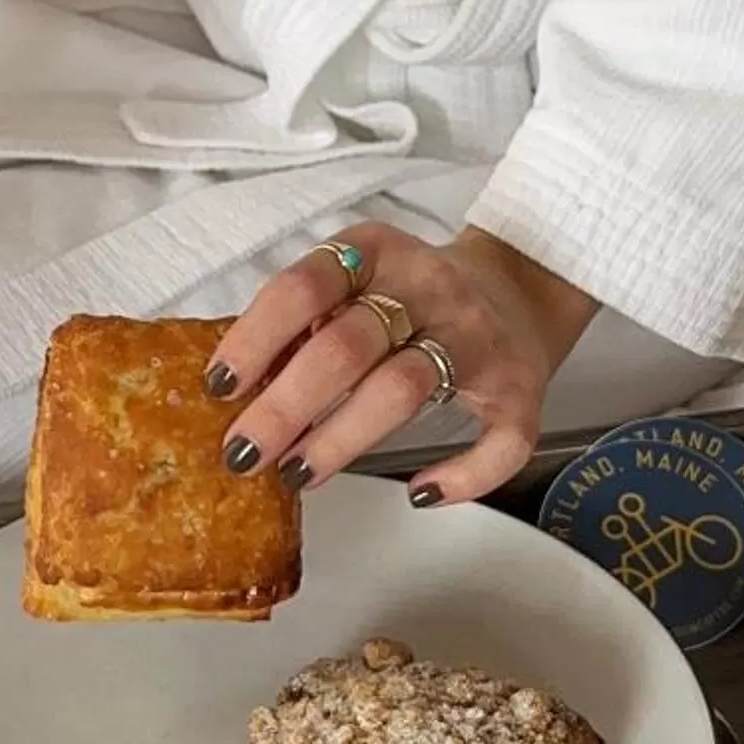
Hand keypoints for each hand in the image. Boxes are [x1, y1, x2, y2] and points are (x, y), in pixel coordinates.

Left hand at [211, 224, 596, 505]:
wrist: (523, 285)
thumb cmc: (417, 298)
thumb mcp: (360, 281)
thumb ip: (308, 318)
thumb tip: (240, 385)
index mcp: (379, 253)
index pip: (305, 285)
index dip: (256, 337)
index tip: (220, 386)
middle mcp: (429, 288)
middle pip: (346, 346)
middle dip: (286, 405)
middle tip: (245, 453)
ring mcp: (477, 337)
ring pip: (403, 388)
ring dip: (342, 438)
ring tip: (299, 473)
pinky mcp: (521, 387)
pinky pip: (500, 440)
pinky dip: (463, 474)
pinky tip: (421, 491)